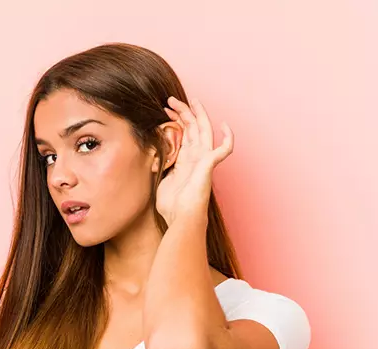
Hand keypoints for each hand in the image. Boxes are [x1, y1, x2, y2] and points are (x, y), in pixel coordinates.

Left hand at [156, 97, 233, 225]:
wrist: (180, 218)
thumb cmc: (171, 205)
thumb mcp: (160, 179)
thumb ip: (159, 165)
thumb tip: (148, 155)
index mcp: (185, 160)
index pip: (183, 133)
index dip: (175, 120)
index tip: (163, 111)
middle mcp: (196, 157)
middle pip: (193, 127)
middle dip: (182, 112)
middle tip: (170, 100)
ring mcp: (204, 160)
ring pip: (204, 130)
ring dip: (195, 114)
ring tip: (184, 100)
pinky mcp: (210, 165)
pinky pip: (225, 149)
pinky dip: (228, 138)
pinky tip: (225, 126)